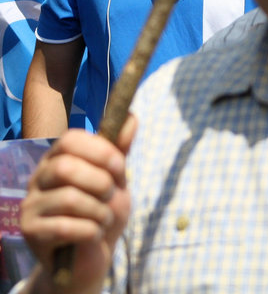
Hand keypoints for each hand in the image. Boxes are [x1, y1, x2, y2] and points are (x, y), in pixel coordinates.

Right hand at [20, 115, 136, 293]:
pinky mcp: (31, 232)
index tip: (120, 167)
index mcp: (58, 159)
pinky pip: (65, 227)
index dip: (100, 151)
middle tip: (110, 195)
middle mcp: (38, 178)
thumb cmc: (102, 211)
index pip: (70, 139)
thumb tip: (131, 116)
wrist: (90, 256)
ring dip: (99, 211)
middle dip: (100, 182)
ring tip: (103, 218)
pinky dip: (91, 231)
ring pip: (68, 199)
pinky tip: (94, 234)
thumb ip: (120, 150)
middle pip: (65, 167)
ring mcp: (31, 206)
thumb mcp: (116, 179)